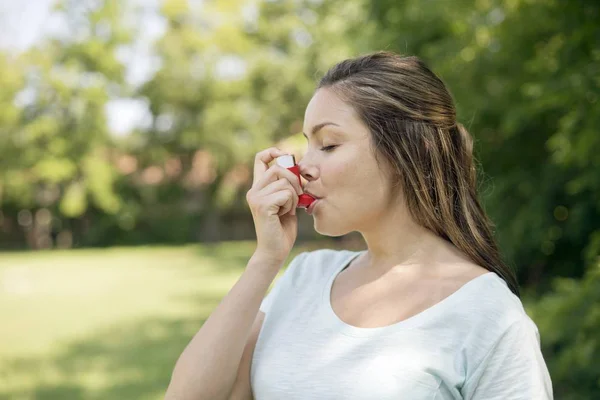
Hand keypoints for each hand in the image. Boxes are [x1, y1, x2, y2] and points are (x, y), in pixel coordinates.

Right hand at [246, 147, 303, 264]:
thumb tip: (298, 166)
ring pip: (284, 182)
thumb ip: (288, 185)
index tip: (286, 155)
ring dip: (293, 196)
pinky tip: (285, 215)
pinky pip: (285, 194)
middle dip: (294, 179)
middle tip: (297, 195)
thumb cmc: (283, 228)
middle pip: (278, 168)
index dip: (273, 151)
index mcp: (258, 187)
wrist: (275, 250)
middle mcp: (254, 190)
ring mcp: (256, 198)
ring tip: (288, 209)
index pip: (260, 158)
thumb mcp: (287, 202)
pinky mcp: (262, 205)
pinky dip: (291, 204)